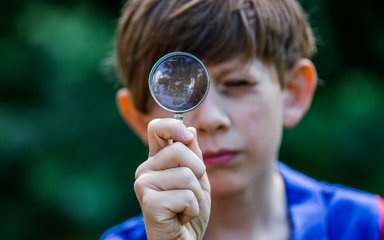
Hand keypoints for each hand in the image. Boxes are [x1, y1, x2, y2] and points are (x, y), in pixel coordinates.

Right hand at [134, 118, 210, 239]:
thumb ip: (193, 156)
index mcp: (157, 160)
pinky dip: (192, 209)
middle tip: (190, 192)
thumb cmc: (188, 211)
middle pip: (180, 150)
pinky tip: (181, 217)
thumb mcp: (197, 180)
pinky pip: (186, 196)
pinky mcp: (149, 203)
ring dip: (196, 195)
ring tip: (185, 207)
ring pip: (187, 175)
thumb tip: (191, 130)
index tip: (187, 136)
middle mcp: (146, 170)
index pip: (156, 128)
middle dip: (198, 173)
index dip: (173, 126)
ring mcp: (144, 185)